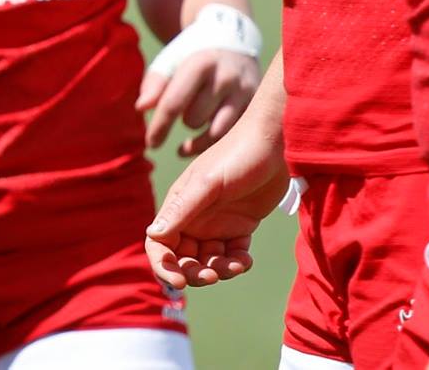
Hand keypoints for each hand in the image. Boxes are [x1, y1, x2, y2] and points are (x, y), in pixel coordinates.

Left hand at [139, 47, 262, 155]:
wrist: (233, 43)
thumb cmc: (193, 55)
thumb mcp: (171, 61)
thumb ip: (155, 83)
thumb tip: (142, 108)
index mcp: (200, 64)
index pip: (174, 103)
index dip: (159, 126)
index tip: (150, 143)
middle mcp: (226, 78)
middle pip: (194, 120)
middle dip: (183, 120)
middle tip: (183, 113)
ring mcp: (245, 94)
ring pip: (217, 134)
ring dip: (199, 139)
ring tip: (187, 140)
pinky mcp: (256, 107)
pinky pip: (234, 137)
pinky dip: (214, 145)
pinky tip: (198, 145)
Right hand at [145, 106, 288, 288]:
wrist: (275, 145)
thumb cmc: (236, 156)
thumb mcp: (207, 183)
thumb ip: (181, 210)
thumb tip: (153, 235)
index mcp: (178, 207)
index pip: (159, 244)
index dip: (163, 266)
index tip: (178, 283)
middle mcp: (194, 218)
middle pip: (183, 258)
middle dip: (194, 273)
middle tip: (213, 275)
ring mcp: (217, 223)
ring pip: (209, 260)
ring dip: (219, 270)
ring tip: (236, 265)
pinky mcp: (240, 226)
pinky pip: (232, 255)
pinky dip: (237, 263)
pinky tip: (246, 259)